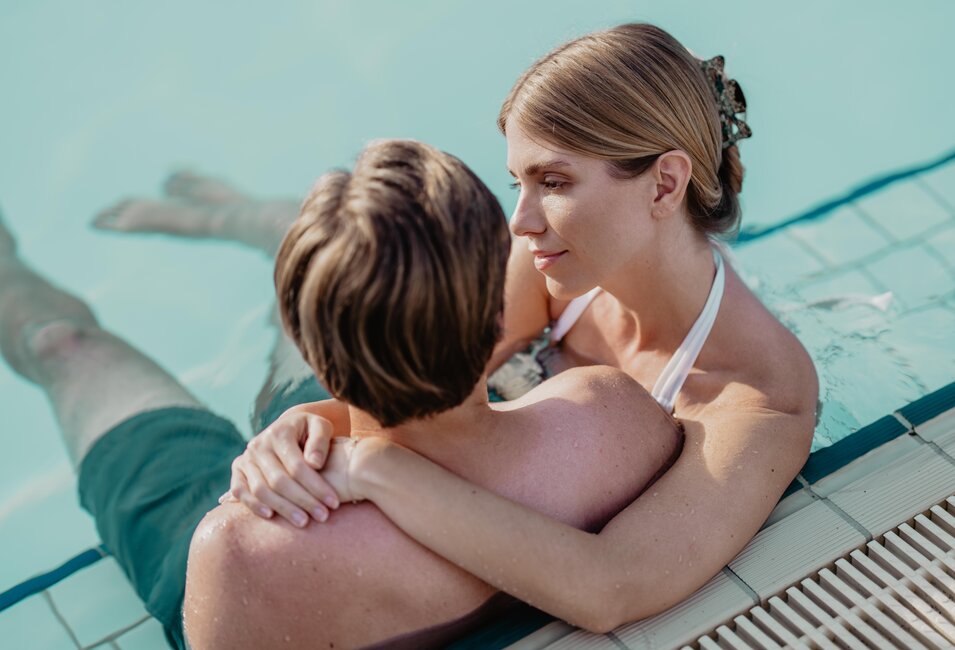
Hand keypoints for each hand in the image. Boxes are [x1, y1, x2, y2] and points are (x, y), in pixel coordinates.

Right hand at [220, 406, 341, 526]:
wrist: (289, 429)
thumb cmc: (310, 431)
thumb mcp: (321, 426)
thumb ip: (320, 441)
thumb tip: (314, 463)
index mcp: (279, 433)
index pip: (298, 466)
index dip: (316, 486)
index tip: (334, 503)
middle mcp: (258, 445)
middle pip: (279, 481)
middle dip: (303, 501)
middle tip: (323, 516)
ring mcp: (246, 458)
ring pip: (261, 489)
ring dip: (283, 508)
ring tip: (304, 522)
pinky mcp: (238, 470)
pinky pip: (240, 491)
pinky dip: (253, 505)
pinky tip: (271, 516)